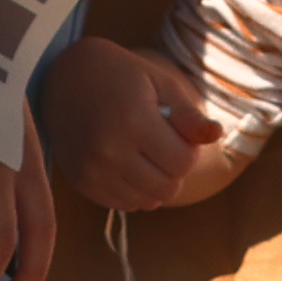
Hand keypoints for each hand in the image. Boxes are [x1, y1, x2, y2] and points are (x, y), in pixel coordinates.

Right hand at [38, 38, 230, 212]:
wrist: (65, 77)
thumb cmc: (121, 75)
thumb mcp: (160, 83)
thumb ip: (188, 114)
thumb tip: (216, 135)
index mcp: (133, 120)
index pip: (183, 163)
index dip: (188, 149)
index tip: (175, 131)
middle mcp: (110, 150)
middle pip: (167, 188)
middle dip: (174, 169)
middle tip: (161, 144)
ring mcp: (93, 170)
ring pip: (147, 201)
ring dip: (155, 182)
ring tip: (144, 153)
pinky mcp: (82, 183)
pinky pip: (124, 205)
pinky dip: (134, 191)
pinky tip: (127, 164)